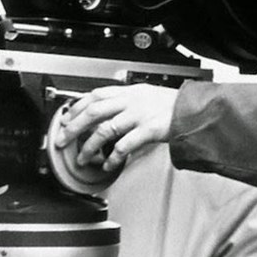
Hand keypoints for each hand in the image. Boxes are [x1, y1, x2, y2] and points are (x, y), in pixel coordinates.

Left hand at [54, 84, 178, 171]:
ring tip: (82, 158)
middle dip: (74, 127)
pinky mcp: (148, 130)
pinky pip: (124, 145)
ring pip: (105, 129)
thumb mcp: (146, 96)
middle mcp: (132, 101)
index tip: (65, 118)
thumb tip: (105, 111)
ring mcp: (139, 115)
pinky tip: (108, 165)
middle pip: (94, 111)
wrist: (194, 110)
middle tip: (62, 139)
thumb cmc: (172, 106)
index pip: (96, 95)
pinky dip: (113, 157)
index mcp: (130, 92)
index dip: (77, 107)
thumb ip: (126, 102)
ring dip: (89, 146)